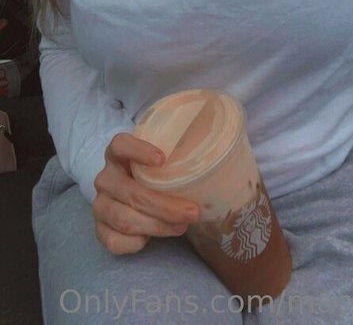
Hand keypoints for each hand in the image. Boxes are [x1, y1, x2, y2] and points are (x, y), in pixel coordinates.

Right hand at [92, 132, 199, 254]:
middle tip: (193, 211)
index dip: (138, 150)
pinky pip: (116, 242)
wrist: (133, 201)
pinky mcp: (99, 230)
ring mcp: (100, 205)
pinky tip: (152, 239)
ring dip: (158, 226)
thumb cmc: (154, 178)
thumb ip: (177, 157)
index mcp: (117, 154)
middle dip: (166, 206)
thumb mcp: (162, 163)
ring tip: (182, 226)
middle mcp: (105, 178)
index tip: (163, 159)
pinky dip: (139, 242)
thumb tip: (217, 158)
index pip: (120, 145)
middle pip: (133, 193)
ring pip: (126, 220)